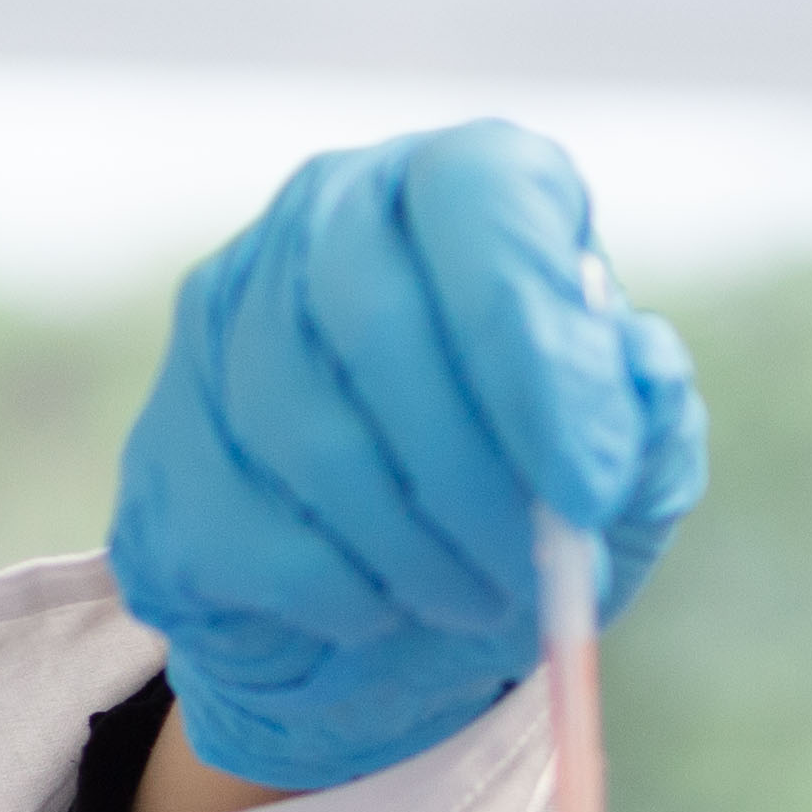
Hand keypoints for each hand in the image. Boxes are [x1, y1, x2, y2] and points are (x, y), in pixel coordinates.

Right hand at [108, 121, 706, 793]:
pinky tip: (382, 608)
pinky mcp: (162, 446)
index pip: (480, 202)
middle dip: (474, 478)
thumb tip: (640, 371)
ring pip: (306, 431)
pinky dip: (340, 595)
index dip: (536, 349)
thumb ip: (649, 419)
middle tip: (538, 576)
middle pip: (375, 319)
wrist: (401, 624)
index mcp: (456, 187)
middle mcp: (328, 214)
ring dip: (417, 550)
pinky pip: (245, 526)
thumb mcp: (627, 475)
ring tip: (475, 596)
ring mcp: (222, 320)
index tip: (591, 485)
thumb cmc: (529, 507)